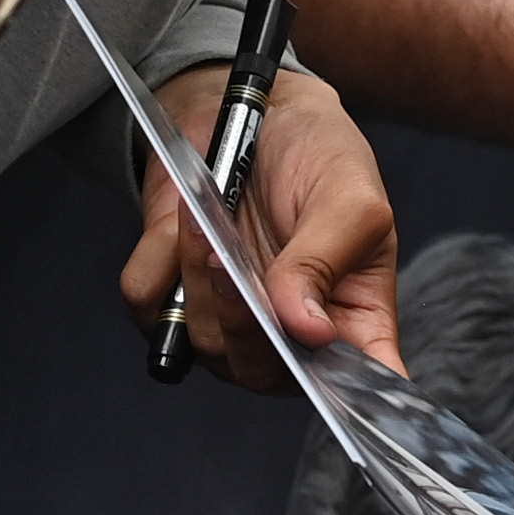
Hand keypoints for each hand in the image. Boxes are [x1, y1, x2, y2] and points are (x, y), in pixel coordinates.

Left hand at [121, 66, 401, 391]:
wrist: (249, 108)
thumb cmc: (321, 154)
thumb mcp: (347, 194)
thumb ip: (325, 260)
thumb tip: (307, 332)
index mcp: (354, 318)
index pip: (364, 388)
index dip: (353, 406)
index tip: (326, 379)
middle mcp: (290, 336)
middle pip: (261, 373)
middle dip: (241, 318)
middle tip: (230, 258)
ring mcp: (229, 323)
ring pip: (201, 341)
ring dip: (196, 274)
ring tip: (206, 213)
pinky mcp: (174, 298)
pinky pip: (149, 307)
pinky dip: (159, 259)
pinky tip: (184, 220)